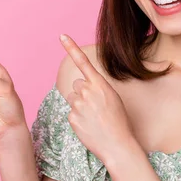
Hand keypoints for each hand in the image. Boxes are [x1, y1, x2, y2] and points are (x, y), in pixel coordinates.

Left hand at [58, 34, 135, 163]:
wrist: (117, 144)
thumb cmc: (118, 121)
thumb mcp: (112, 98)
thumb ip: (97, 88)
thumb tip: (81, 87)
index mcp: (100, 84)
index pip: (83, 62)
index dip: (71, 47)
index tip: (62, 36)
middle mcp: (87, 91)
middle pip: (76, 85)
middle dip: (82, 93)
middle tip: (95, 107)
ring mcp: (78, 104)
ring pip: (73, 99)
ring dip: (80, 106)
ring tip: (93, 118)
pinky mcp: (71, 117)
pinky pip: (71, 113)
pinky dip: (78, 119)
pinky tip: (88, 126)